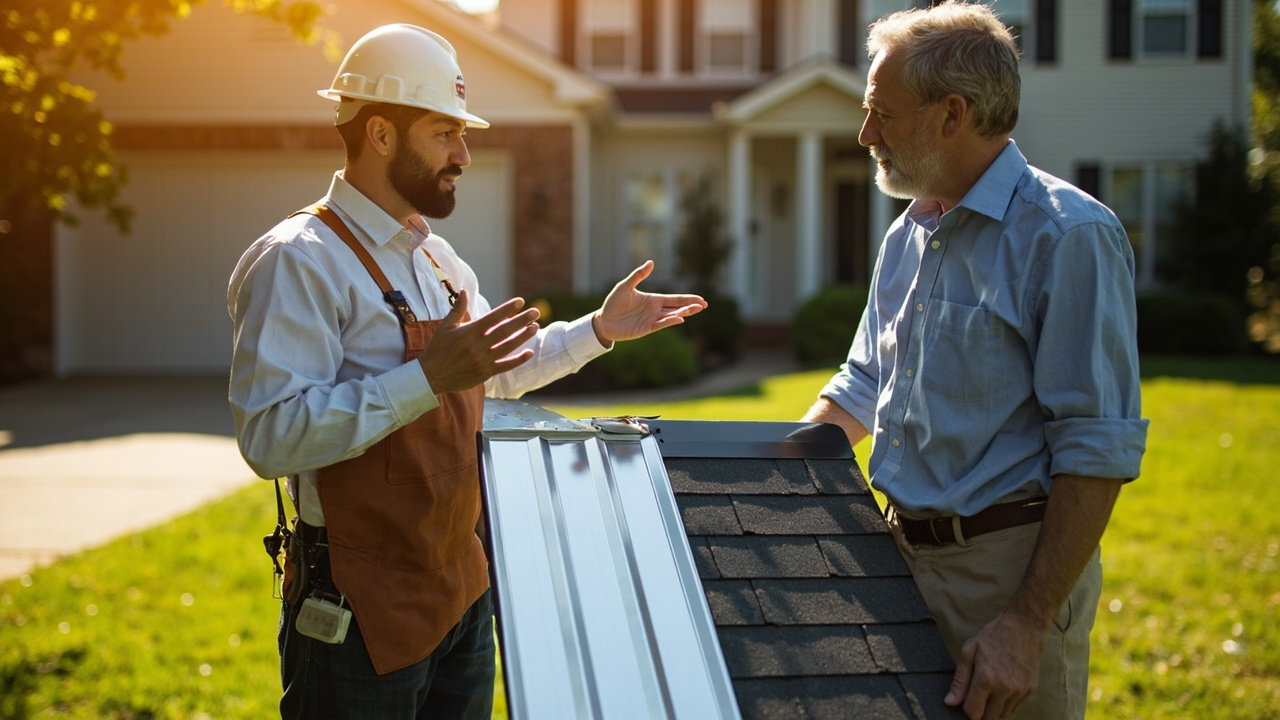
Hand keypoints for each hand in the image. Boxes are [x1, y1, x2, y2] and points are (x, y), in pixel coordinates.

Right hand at [418, 290, 539, 393]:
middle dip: (521, 320)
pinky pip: (505, 366)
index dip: (507, 309)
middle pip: (504, 331)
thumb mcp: (445, 327)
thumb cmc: (438, 349)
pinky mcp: (485, 374)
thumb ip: (457, 309)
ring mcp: (482, 361)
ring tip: (535, 327)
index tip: (520, 301)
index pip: (492, 318)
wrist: (431, 376)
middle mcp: (476, 346)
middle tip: (536, 312)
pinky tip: (529, 352)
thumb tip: (464, 291)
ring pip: (507, 347)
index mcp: (468, 332)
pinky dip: (518, 360)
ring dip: (523, 336)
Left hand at [592, 261, 707, 344]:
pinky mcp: (646, 329)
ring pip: (672, 316)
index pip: (674, 299)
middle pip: (677, 307)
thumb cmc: (613, 303)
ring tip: (696, 309)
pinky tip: (679, 318)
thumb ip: (638, 276)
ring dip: (684, 313)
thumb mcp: (625, 286)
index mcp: (653, 299)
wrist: (604, 321)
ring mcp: (652, 320)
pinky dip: (670, 321)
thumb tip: (651, 262)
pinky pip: (661, 324)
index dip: (688, 299)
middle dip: (691, 306)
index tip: (701, 299)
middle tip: (704, 305)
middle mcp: (655, 310)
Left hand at [945, 611, 1046, 719]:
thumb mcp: (969, 652)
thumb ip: (960, 680)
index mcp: (986, 678)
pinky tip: (1003, 688)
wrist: (1024, 627)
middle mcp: (1005, 688)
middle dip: (980, 711)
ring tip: (991, 689)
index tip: (966, 700)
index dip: (967, 709)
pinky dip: (1006, 704)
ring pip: (1002, 715)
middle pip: (988, 717)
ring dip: (994, 708)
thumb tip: (950, 702)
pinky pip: (1015, 708)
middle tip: (978, 695)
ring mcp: (1020, 690)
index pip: (973, 712)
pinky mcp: (1031, 690)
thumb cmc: (993, 636)